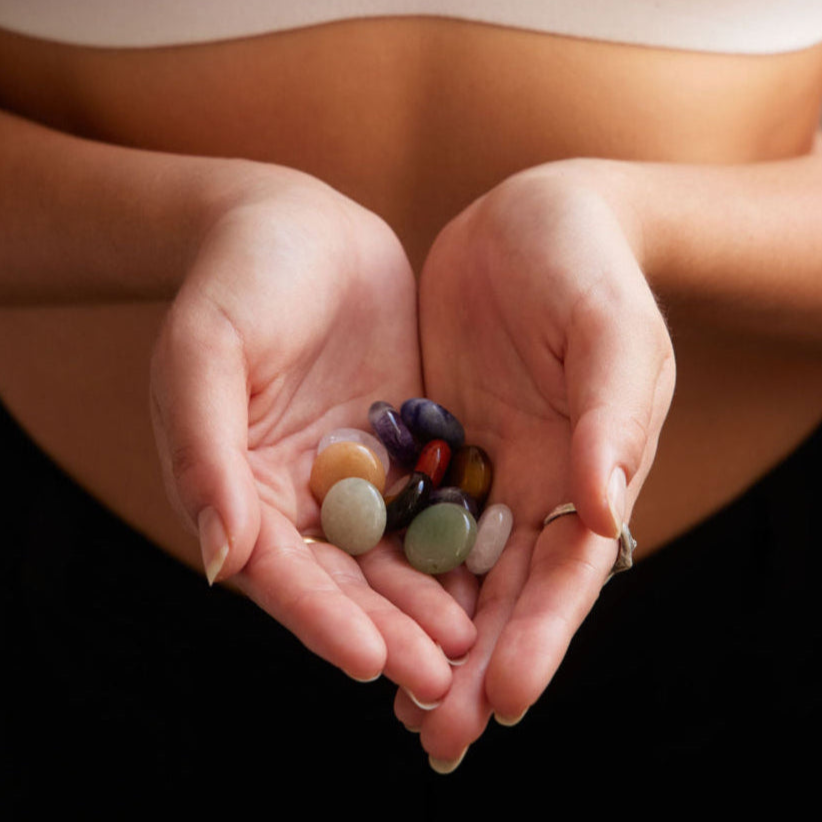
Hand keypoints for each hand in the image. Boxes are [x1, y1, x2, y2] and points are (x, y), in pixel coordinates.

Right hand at [150, 165, 474, 700]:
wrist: (296, 223)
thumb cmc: (234, 281)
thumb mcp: (205, 353)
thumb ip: (205, 453)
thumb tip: (218, 560)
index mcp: (238, 487)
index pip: (278, 571)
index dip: (319, 618)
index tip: (367, 660)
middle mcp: (296, 495)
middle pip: (343, 578)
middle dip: (388, 629)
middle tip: (439, 677)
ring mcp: (354, 473)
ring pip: (394, 551)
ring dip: (429, 599)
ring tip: (474, 645)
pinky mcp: (401, 445)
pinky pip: (432, 499)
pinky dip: (458, 537)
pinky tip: (496, 569)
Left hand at [403, 162, 675, 765]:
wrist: (533, 217)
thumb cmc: (589, 267)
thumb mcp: (611, 330)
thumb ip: (613, 415)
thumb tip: (606, 508)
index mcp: (587, 470)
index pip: (565, 571)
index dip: (540, 635)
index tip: (503, 698)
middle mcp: (531, 483)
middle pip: (504, 590)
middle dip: (475, 663)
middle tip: (436, 735)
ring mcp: (477, 466)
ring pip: (449, 565)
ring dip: (426, 632)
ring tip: (393, 700)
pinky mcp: (430, 439)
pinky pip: (403, 508)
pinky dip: (385, 561)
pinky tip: (354, 604)